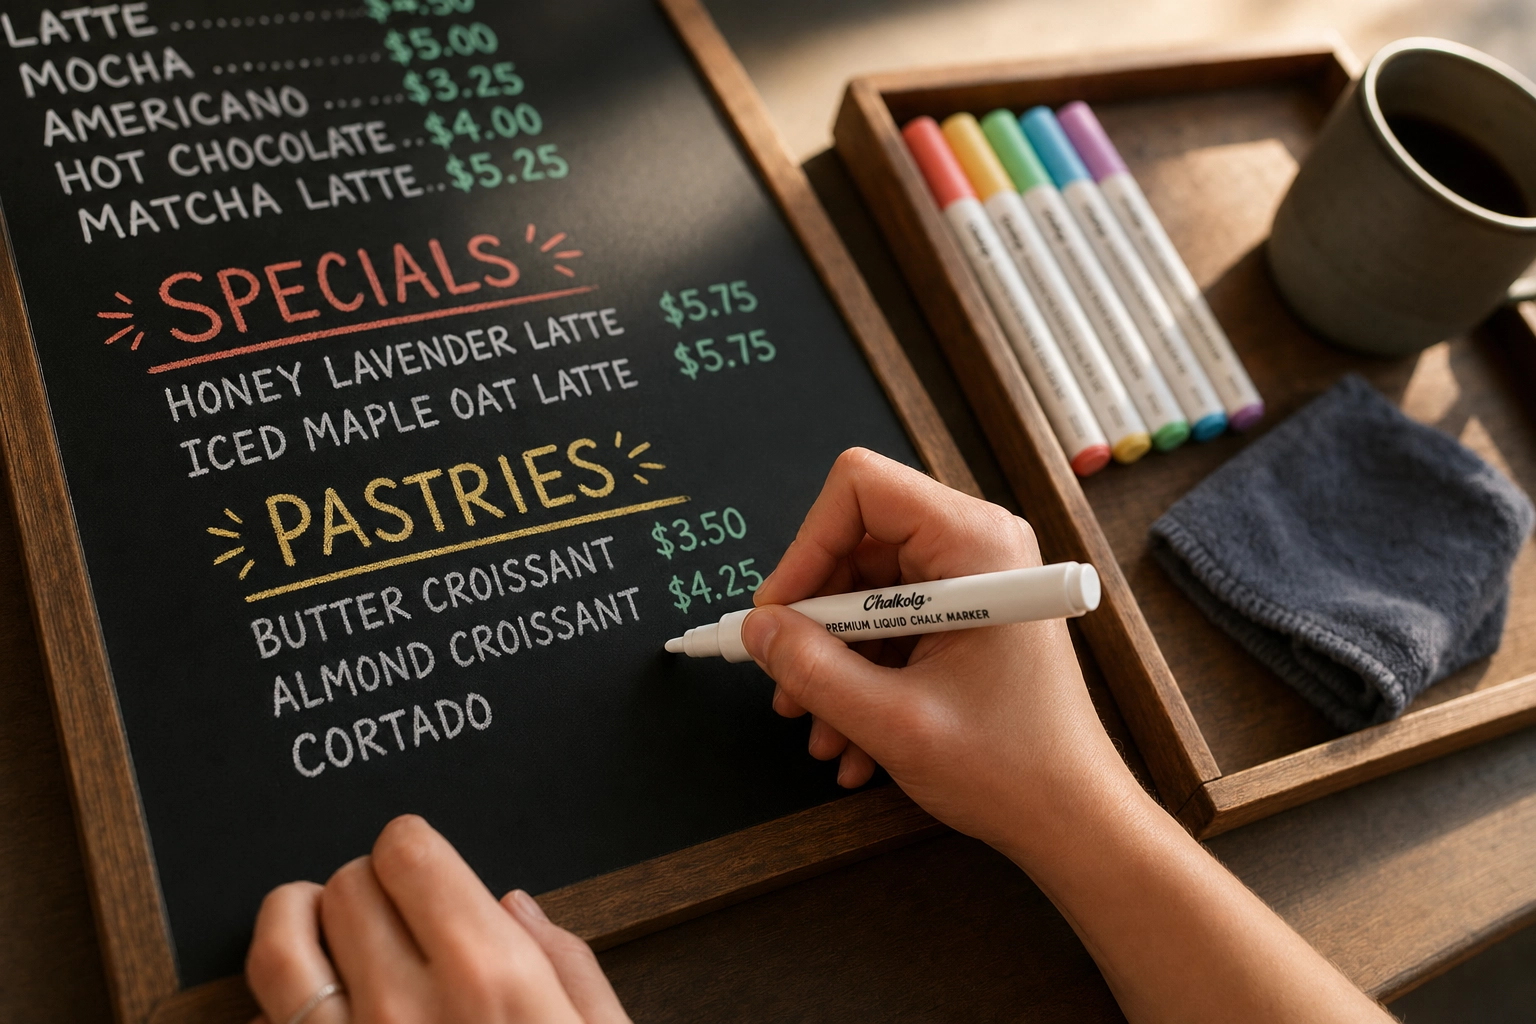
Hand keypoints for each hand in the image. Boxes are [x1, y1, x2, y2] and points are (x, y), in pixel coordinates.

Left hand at [245, 815, 629, 1023]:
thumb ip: (568, 966)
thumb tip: (513, 910)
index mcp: (490, 978)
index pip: (409, 854)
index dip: (411, 846)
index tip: (418, 861)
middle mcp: (405, 1010)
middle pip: (348, 885)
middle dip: (370, 883)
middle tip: (393, 909)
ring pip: (279, 942)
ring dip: (300, 922)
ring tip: (323, 929)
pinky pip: (260, 1021)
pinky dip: (275, 1007)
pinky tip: (310, 1011)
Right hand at [741, 448, 1138, 859]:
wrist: (1073, 819)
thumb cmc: (1013, 768)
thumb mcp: (893, 722)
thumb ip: (813, 669)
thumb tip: (757, 630)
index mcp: (975, 544)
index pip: (860, 488)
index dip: (806, 546)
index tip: (779, 616)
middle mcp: (977, 547)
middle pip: (856, 546)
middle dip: (815, 624)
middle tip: (788, 687)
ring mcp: (972, 582)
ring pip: (865, 594)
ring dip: (833, 664)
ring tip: (825, 735)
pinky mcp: (966, 616)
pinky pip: (889, 626)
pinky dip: (861, 678)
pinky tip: (853, 741)